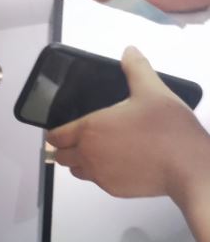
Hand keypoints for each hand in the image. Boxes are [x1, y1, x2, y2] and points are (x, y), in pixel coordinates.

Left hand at [47, 46, 209, 201]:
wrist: (186, 165)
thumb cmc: (166, 128)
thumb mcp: (151, 89)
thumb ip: (136, 68)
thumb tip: (129, 52)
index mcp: (89, 129)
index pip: (56, 136)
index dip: (56, 132)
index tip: (61, 129)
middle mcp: (88, 155)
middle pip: (61, 156)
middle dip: (66, 147)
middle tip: (81, 138)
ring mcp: (99, 176)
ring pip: (77, 171)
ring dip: (80, 161)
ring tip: (100, 149)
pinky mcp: (113, 190)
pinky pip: (96, 182)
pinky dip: (100, 173)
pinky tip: (119, 162)